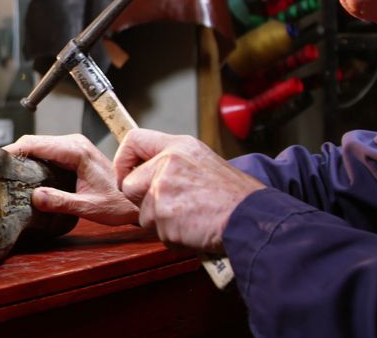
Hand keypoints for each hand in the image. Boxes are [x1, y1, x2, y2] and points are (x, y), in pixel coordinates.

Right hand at [4, 134, 138, 225]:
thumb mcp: (89, 207)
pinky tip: (24, 170)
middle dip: (14, 152)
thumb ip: (61, 202)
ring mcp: (74, 144)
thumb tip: (35, 197)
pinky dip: (33, 157)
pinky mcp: (73, 150)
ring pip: (40, 144)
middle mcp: (74, 142)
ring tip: (6, 170)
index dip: (14, 150)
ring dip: (23, 154)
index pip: (36, 143)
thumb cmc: (118, 202)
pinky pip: (47, 149)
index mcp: (76, 152)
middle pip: (34, 140)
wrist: (134, 196)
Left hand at [114, 129, 263, 253]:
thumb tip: (147, 172)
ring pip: (143, 213)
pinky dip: (173, 235)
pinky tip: (194, 228)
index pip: (133, 140)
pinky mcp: (164, 216)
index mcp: (178, 147)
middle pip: (130, 185)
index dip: (123, 160)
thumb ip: (173, 163)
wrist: (253, 217)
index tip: (127, 174)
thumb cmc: (234, 195)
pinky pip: (157, 232)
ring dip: (161, 221)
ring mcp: (163, 191)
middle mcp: (167, 164)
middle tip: (172, 206)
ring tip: (191, 216)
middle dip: (144, 200)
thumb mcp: (203, 161)